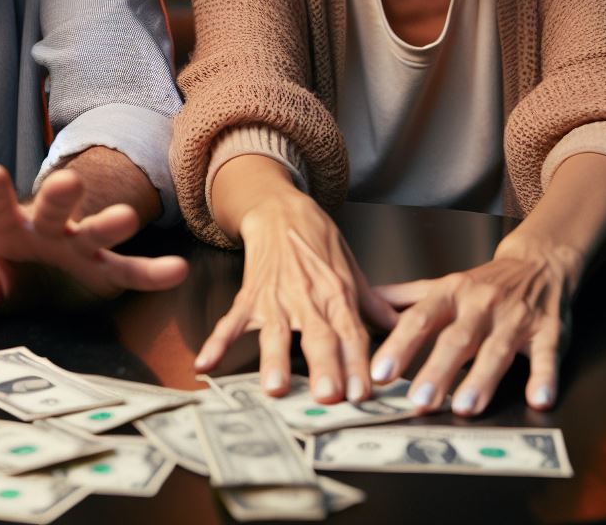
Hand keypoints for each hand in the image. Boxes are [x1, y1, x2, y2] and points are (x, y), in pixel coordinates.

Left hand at [0, 164, 188, 335]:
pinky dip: (152, 272)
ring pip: (96, 230)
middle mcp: (47, 228)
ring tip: (125, 218)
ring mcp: (80, 246)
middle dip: (60, 196)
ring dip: (109, 222)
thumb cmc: (5, 269)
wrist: (39, 276)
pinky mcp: (106, 270)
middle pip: (53, 208)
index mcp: (7, 227)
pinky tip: (176, 271)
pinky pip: (130, 272)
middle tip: (64, 181)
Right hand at [195, 190, 397, 402]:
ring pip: (277, 332)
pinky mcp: (250, 294)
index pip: (352, 334)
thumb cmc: (316, 239)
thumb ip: (372, 302)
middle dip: (324, 367)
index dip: (358, 364)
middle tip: (328, 396)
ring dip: (274, 360)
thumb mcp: (350, 267)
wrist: (280, 209)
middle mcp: (308, 298)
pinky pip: (233, 321)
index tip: (363, 394)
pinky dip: (218, 342)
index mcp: (337, 294)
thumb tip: (399, 327)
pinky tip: (206, 363)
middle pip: (319, 336)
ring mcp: (276, 297)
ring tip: (273, 388)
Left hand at [369, 240, 577, 416]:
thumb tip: (364, 305)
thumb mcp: (441, 285)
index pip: (419, 320)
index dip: (399, 346)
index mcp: (449, 294)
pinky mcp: (547, 332)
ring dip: (481, 379)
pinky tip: (537, 399)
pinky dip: (543, 377)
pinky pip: (547, 356)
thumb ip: (403, 299)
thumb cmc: (482, 283)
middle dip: (437, 370)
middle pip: (456, 339)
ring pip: (496, 350)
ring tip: (464, 407)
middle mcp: (480, 305)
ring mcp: (514, 318)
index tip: (380, 373)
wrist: (536, 263)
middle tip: (419, 400)